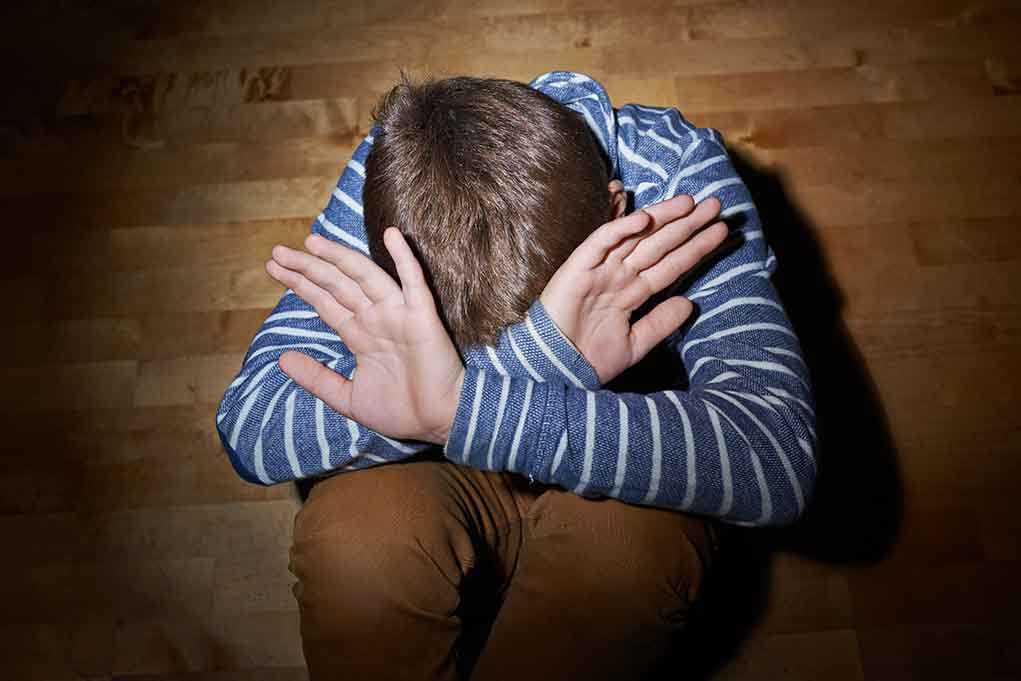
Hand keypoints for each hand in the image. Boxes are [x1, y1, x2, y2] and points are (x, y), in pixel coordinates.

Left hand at [265, 230, 464, 444]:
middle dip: (307, 267)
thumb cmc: (400, 412)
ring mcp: (398, 314)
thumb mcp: (348, 398)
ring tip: (312, 242)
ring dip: (340, 258)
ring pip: (364, 277)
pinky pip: (413, 282)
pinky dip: (405, 258)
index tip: (274, 268)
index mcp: (360, 334)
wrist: (439, 421)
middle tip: (278, 251)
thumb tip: (281, 360)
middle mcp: (375, 318)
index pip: (325, 301)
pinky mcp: (422, 316)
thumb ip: (317, 378)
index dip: (300, 284)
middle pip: (336, 284)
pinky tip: (392, 235)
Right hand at [539, 194, 728, 383]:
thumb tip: (690, 303)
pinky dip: (620, 230)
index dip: (694, 248)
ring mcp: (599, 269)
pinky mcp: (578, 268)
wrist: (554, 371)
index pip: (669, 264)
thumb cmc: (587, 360)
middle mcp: (618, 275)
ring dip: (662, 218)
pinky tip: (644, 218)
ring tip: (691, 203)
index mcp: (631, 292)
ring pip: (635, 237)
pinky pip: (600, 242)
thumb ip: (660, 323)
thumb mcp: (635, 344)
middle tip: (716, 205)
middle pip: (658, 244)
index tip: (720, 232)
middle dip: (687, 225)